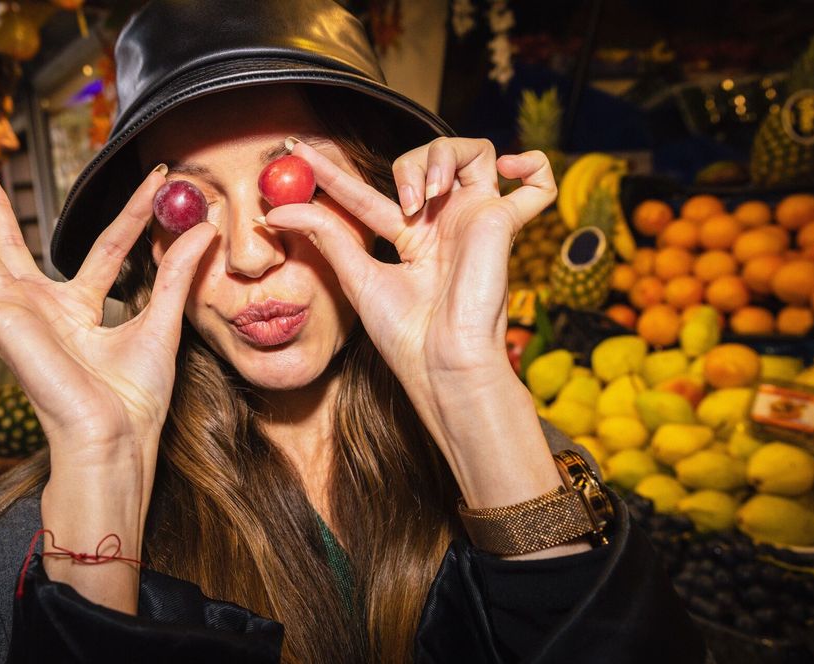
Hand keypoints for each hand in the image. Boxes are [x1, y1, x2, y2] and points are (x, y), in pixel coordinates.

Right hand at [0, 169, 216, 501]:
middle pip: (10, 244)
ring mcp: (14, 316)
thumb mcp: (161, 324)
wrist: (112, 438)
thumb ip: (175, 272)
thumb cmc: (135, 399)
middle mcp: (42, 309)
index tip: (154, 176)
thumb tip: (204, 225)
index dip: (133, 211)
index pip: (106, 245)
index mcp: (81, 309)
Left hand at [261, 138, 555, 481]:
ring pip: (473, 151)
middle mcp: (443, 225)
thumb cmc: (404, 333)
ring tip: (427, 196)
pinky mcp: (503, 223)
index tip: (296, 150)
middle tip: (400, 201)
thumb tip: (275, 208)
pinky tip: (509, 167)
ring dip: (443, 156)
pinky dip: (533, 164)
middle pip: (426, 158)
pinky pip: (538, 183)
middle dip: (406, 164)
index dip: (332, 172)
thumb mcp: (356, 275)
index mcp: (408, 240)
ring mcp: (475, 220)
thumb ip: (324, 234)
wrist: (442, 362)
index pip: (365, 194)